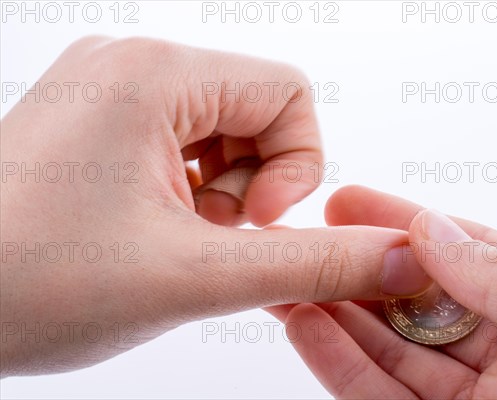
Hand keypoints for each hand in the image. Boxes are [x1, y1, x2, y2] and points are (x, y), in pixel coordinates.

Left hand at [0, 38, 422, 376]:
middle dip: (252, 185)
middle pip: (257, 110)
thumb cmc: (34, 283)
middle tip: (203, 238)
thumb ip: (312, 264)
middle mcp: (131, 61)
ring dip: (221, 195)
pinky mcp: (99, 120)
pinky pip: (182, 144)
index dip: (296, 166)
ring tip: (171, 240)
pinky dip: (191, 192)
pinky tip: (152, 230)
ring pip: (222, 132)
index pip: (290, 93)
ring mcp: (110, 88)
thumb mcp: (196, 276)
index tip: (251, 224)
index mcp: (155, 70)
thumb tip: (399, 258)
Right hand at [269, 186, 496, 398]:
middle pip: (423, 302)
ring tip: (292, 281)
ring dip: (339, 314)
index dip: (409, 224)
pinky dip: (342, 365)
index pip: (473, 256)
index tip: (352, 202)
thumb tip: (432, 227)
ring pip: (395, 352)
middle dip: (362, 268)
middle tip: (307, 240)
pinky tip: (308, 328)